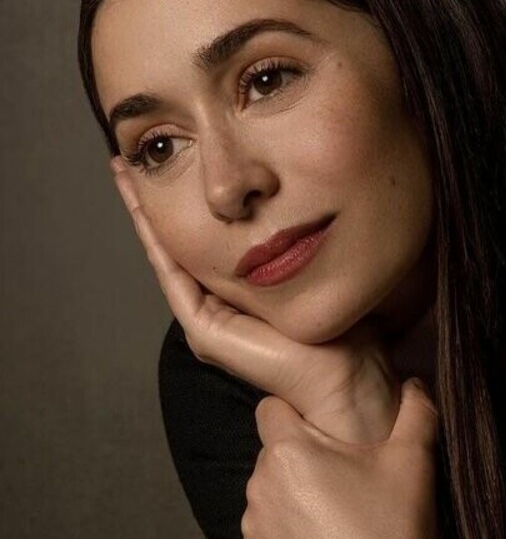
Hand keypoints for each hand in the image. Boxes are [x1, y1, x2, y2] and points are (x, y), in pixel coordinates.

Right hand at [110, 157, 400, 446]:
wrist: (347, 380)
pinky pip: (172, 275)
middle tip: (132, 159)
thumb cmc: (348, 335)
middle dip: (156, 203)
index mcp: (245, 300)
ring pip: (168, 256)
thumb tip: (306, 200)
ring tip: (124, 171)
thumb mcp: (320, 272)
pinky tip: (141, 204)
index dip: (190, 203)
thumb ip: (301, 247)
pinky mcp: (206, 331)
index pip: (209, 243)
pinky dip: (155, 239)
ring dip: (145, 214)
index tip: (175, 161)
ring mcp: (210, 322)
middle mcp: (222, 311)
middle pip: (181, 246)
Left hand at [242, 389, 444, 538]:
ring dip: (292, 499)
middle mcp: (257, 484)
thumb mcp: (414, 460)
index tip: (332, 438)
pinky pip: (265, 535)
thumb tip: (416, 381)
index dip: (300, 415)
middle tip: (347, 484)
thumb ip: (416, 409)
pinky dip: (287, 538)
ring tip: (337, 522)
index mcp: (289, 450)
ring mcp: (251, 528)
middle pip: (273, 454)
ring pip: (268, 494)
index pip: (272, 407)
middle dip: (301, 460)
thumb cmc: (396, 531)